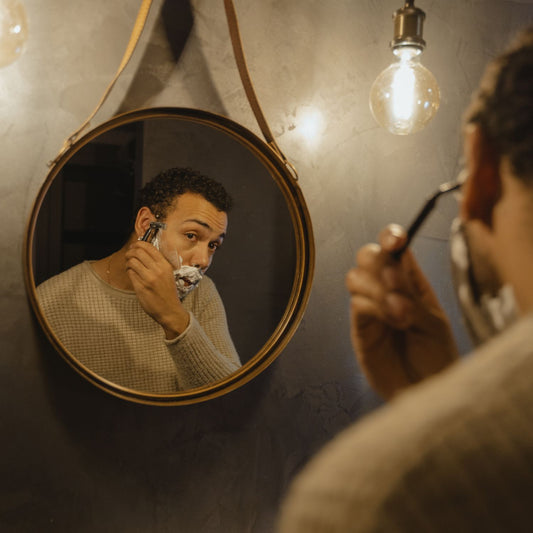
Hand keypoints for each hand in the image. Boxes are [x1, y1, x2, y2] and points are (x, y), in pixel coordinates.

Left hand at [125, 241, 188, 338]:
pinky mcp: (141, 287)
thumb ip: (158, 263)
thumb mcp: (168, 274)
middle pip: (138, 252)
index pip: (149, 247)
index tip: (135, 246)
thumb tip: (143, 251)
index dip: (138, 244)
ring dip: (128, 261)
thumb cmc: (168, 292)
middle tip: (129, 254)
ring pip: (132, 261)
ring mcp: (148, 279)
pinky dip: (129, 271)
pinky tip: (131, 274)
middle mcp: (157, 270)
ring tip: (129, 265)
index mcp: (165, 265)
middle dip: (130, 251)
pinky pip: (130, 273)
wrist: (169, 310)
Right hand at [345, 224, 458, 399]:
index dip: (390, 238)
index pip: (394, 249)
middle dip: (378, 262)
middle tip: (396, 282)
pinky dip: (375, 308)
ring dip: (377, 289)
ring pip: (356, 277)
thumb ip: (413, 298)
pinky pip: (357, 304)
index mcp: (410, 280)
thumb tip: (392, 274)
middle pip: (367, 256)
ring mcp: (370, 306)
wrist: (426, 391)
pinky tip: (394, 323)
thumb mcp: (434, 323)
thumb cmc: (436, 356)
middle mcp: (386, 288)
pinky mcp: (359, 326)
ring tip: (401, 314)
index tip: (395, 242)